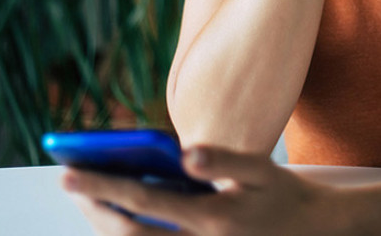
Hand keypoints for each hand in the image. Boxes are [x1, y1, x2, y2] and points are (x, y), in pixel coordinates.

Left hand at [63, 146, 348, 235]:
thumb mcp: (261, 171)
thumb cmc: (284, 195)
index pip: (143, 200)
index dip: (101, 187)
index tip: (67, 173)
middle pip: (128, 234)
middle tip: (67, 182)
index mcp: (210, 217)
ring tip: (87, 200)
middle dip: (92, 209)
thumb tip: (186, 153)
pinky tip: (119, 219)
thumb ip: (224, 160)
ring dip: (106, 226)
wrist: (312, 233)